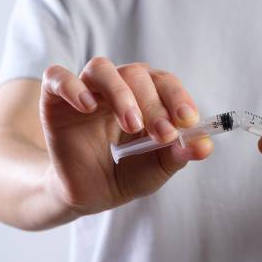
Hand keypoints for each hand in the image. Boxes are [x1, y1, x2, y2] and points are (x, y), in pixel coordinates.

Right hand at [40, 57, 211, 215]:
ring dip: (121, 94)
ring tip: (131, 124)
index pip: (166, 83)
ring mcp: (86, 89)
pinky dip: (73, 87)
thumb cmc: (127, 173)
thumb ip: (179, 153)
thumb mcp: (157, 168)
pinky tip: (88, 107)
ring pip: (102, 69)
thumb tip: (206, 146)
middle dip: (154, 105)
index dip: (178, 98)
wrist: (87, 192)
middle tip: (162, 135)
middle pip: (137, 75)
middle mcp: (119, 85)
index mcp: (148, 95)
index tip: (189, 120)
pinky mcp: (55, 98)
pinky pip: (58, 77)